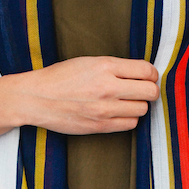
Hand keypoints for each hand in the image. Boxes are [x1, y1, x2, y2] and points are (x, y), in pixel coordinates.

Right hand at [12, 56, 160, 134]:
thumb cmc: (60, 78)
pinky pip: (130, 124)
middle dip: (149, 91)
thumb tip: (141, 74)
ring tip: (126, 102)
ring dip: (138, 106)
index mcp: (105, 66)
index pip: (146, 70)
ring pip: (142, 109)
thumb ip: (114, 67)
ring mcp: (104, 109)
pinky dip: (129, 119)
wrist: (37, 98)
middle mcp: (108, 87)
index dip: (151, 74)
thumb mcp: (88, 62)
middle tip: (141, 91)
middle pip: (149, 92)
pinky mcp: (100, 126)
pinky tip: (119, 113)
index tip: (147, 77)